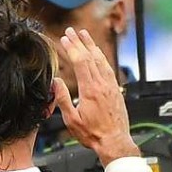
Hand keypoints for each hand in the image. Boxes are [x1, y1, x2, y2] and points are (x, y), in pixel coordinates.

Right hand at [53, 28, 137, 165]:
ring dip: (92, 46)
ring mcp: (111, 85)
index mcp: (90, 90)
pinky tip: (97, 54)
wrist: (115, 141)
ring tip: (85, 36)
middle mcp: (102, 84)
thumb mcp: (72, 120)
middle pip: (90, 57)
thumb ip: (62, 99)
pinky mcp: (115, 89)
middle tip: (72, 31)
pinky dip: (101, 57)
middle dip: (80, 42)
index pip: (80, 62)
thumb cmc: (93, 134)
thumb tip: (55, 82)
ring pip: (101, 60)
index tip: (64, 38)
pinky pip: (108, 68)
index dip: (72, 48)